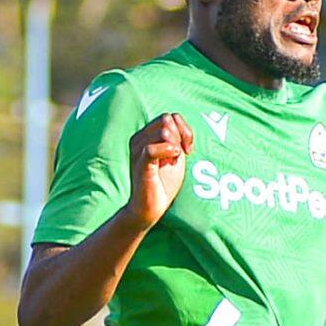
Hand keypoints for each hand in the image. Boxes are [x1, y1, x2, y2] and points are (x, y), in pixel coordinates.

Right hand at [126, 113, 193, 227]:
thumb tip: (179, 125)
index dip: (184, 129)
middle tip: (180, 156)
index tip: (187, 149)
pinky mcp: (140, 164)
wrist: (150, 208)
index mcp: (145, 135)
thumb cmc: (162, 182)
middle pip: (167, 120)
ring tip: (172, 161)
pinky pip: (152, 148)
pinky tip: (172, 161)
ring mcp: (137, 151)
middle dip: (180, 136)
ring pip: (163, 131)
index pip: (169, 117)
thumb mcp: (174, 155)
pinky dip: (168, 151)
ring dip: (175, 145)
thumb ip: (177, 138)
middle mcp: (138, 139)